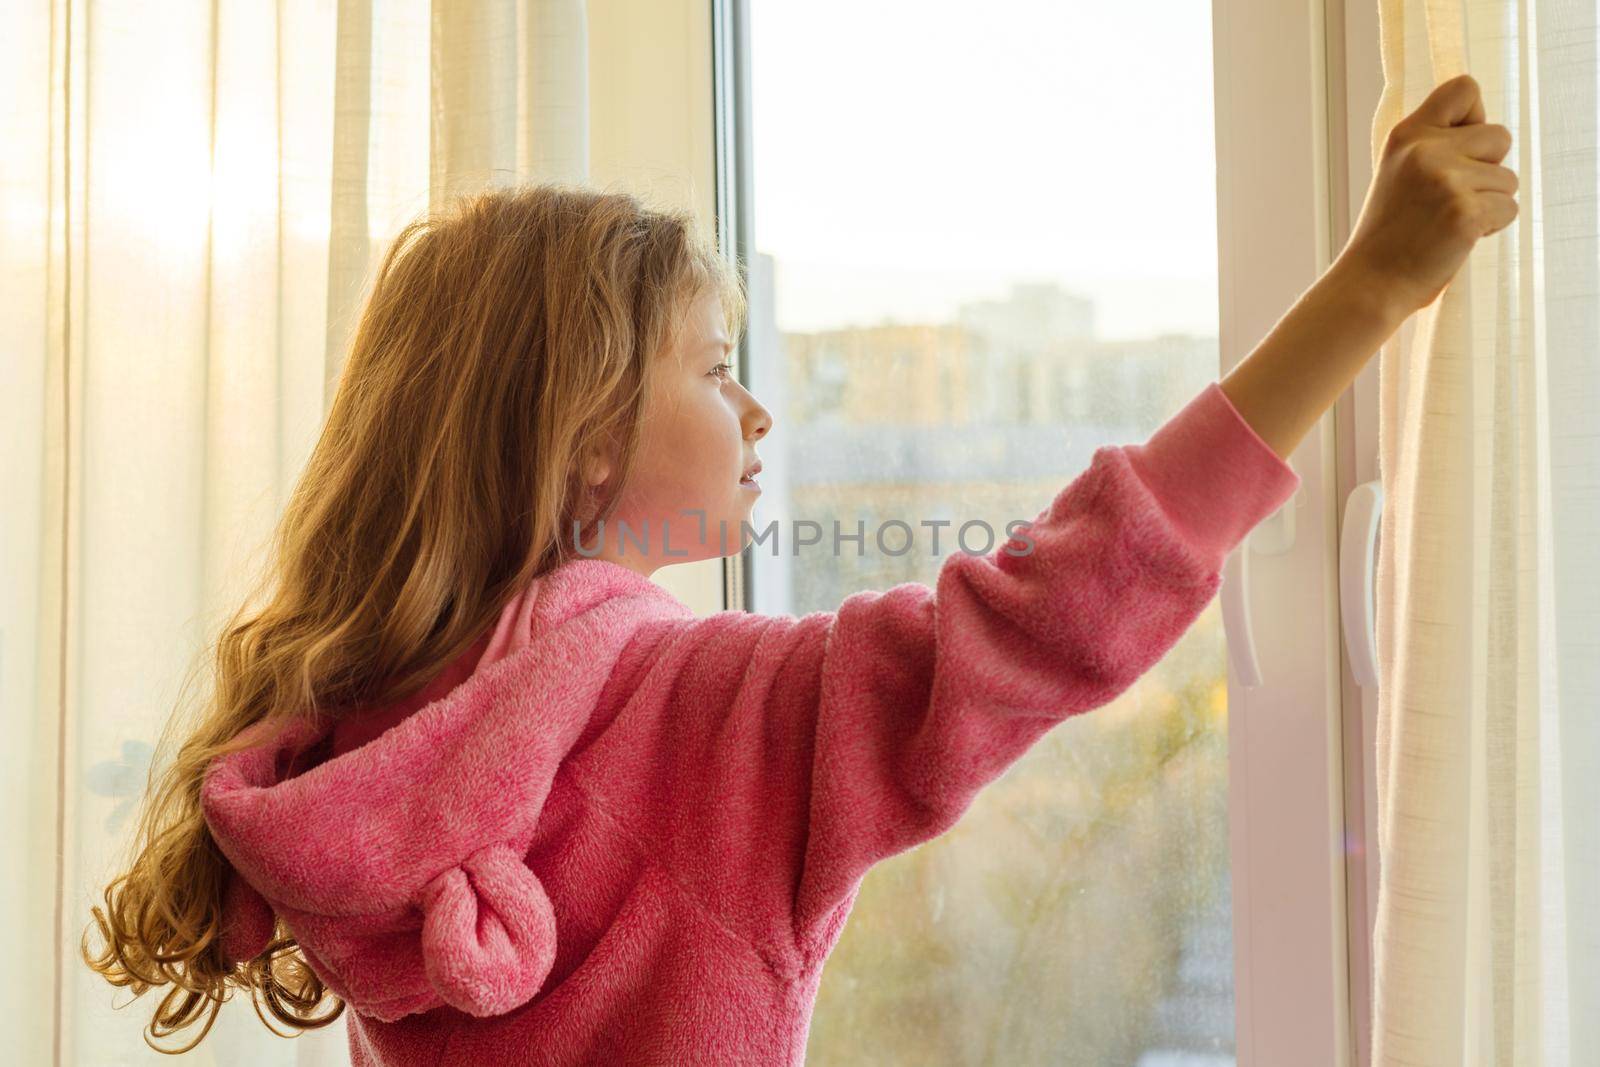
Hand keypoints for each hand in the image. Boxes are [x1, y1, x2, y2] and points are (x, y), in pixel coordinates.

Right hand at [1333, 73, 1519, 316]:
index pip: (1464, 88)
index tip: (1462, 148)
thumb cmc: (1390, 234)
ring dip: (1490, 202)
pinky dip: (1492, 227)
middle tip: (1453, 198)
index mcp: (1407, 135)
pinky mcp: (1465, 212)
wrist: (1371, 282)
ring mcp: (1446, 181)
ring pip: (1508, 179)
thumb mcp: (1399, 174)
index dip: (1476, 116)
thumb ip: (1434, 147)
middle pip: (1500, 136)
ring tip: (1449, 222)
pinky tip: (1458, 238)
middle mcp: (1425, 151)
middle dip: (1489, 169)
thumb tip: (1490, 135)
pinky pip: (1509, 208)